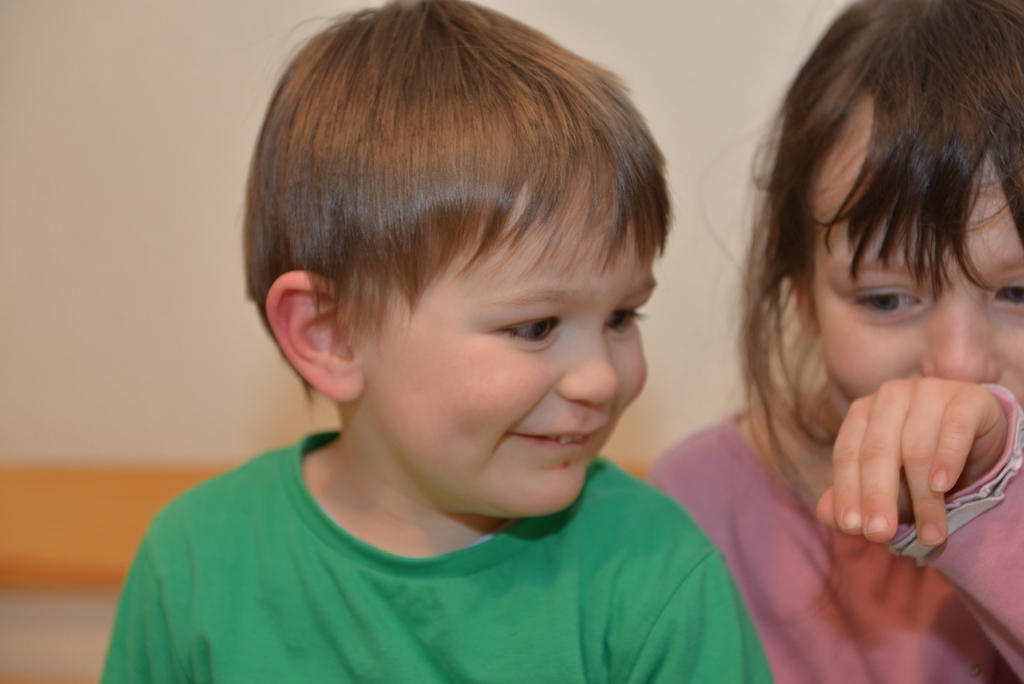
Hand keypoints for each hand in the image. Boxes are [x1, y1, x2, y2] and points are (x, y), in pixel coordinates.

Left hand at [816, 379, 1006, 545]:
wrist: (979, 438)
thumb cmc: (922, 464)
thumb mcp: (888, 483)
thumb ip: (856, 496)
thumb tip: (826, 515)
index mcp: (862, 413)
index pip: (847, 454)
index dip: (847, 491)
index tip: (852, 527)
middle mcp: (890, 397)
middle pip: (877, 451)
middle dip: (878, 497)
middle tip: (881, 534)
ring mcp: (928, 391)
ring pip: (917, 448)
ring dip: (923, 498)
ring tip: (930, 534)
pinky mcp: (967, 397)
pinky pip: (954, 429)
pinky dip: (947, 458)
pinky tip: (942, 485)